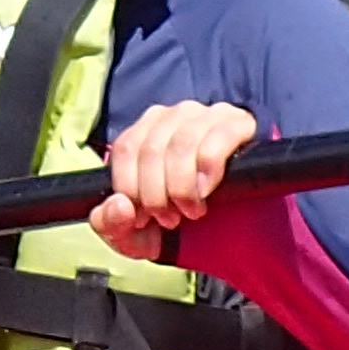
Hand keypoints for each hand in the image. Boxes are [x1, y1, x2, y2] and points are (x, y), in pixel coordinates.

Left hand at [91, 99, 257, 252]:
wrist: (231, 233)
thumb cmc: (177, 224)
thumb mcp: (136, 234)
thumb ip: (110, 225)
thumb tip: (120, 205)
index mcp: (142, 133)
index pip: (126, 148)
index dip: (130, 187)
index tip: (142, 218)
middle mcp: (172, 116)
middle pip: (152, 149)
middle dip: (156, 195)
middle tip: (170, 220)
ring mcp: (206, 115)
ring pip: (182, 143)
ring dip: (182, 187)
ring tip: (192, 211)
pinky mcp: (238, 123)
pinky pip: (217, 140)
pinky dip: (208, 172)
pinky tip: (208, 192)